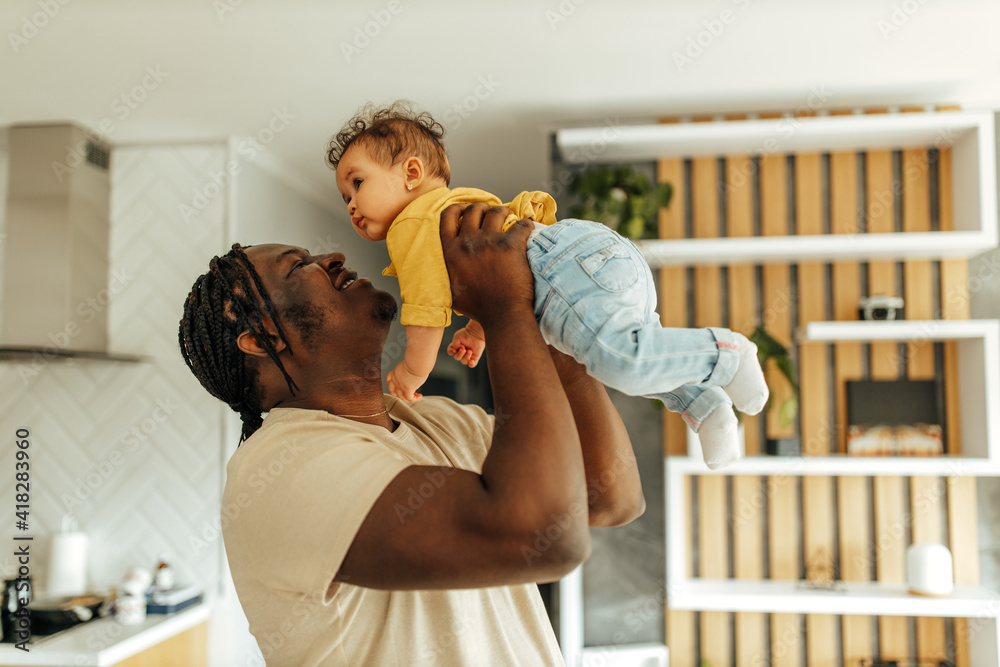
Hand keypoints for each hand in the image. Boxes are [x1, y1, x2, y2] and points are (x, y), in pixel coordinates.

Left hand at [387, 361, 426, 400]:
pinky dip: (414, 399)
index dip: (393, 385)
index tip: (399, 387)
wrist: (417, 361)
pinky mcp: (407, 389)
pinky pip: (409, 398)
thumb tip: (411, 377)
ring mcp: (400, 385)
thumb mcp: (407, 366)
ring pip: (401, 396)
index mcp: (395, 372)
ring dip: (407, 398)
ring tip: (415, 395)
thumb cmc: (415, 361)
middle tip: (406, 394)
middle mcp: (395, 380)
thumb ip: (406, 372)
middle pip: (393, 391)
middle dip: (399, 394)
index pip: (389, 381)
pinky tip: (419, 396)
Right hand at [439, 203, 533, 327]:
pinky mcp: (511, 245)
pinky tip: (527, 227)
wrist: (503, 316)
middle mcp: (468, 243)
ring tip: (509, 217)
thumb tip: (448, 269)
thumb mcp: (452, 292)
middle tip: (491, 213)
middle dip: (483, 208)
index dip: (458, 208)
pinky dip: (525, 224)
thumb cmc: (479, 308)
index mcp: (451, 252)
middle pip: (473, 210)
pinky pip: (521, 224)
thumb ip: (449, 274)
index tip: (466, 210)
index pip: (448, 217)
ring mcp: (490, 242)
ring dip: (503, 212)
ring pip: (496, 212)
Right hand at [448, 326, 485, 367]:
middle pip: (457, 357)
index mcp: (456, 347)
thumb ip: (454, 345)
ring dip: (466, 357)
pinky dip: (471, 364)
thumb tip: (459, 351)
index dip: (451, 352)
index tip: (454, 350)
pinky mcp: (474, 357)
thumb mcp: (457, 337)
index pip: (450, 352)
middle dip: (460, 354)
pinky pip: (472, 365)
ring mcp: (468, 355)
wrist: (476, 333)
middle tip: (464, 349)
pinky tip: (471, 361)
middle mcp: (461, 352)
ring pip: (463, 362)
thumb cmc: (467, 334)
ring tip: (470, 351)